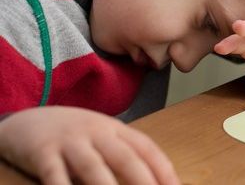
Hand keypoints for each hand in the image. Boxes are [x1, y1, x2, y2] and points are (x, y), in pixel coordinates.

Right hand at [0, 107, 178, 184]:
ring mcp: (69, 141)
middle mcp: (95, 132)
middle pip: (124, 156)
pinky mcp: (42, 152)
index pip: (146, 148)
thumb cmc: (73, 136)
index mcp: (115, 129)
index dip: (163, 168)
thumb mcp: (101, 138)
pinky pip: (54, 174)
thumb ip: (122, 155)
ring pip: (93, 166)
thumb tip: (152, 181)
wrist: (26, 120)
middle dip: (143, 180)